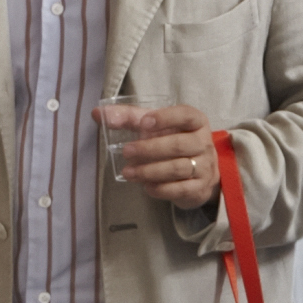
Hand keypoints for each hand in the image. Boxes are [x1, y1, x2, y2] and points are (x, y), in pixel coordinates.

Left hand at [99, 101, 219, 209]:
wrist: (200, 171)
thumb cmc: (174, 140)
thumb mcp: (155, 126)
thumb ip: (129, 118)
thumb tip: (97, 113)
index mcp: (195, 121)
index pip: (185, 115)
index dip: (165, 118)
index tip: (143, 123)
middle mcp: (203, 143)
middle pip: (178, 145)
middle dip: (149, 149)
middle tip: (126, 152)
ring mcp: (205, 166)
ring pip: (178, 168)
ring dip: (150, 171)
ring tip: (128, 173)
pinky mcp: (200, 187)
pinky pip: (181, 189)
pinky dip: (162, 189)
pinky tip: (146, 187)